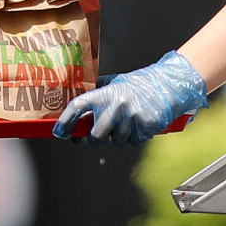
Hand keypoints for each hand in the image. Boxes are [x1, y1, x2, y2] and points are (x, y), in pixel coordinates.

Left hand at [52, 50, 207, 145]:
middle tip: (91, 137)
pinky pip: (131, 142)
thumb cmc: (137, 85)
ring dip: (116, 138)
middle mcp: (117, 105)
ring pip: (115, 142)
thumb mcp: (114, 83)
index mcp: (106, 93)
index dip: (65, 121)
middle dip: (92, 140)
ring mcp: (132, 118)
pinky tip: (135, 126)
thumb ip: (96, 92)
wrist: (166, 86)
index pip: (78, 107)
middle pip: (96, 136)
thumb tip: (75, 104)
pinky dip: (131, 138)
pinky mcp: (145, 128)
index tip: (59, 131)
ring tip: (122, 124)